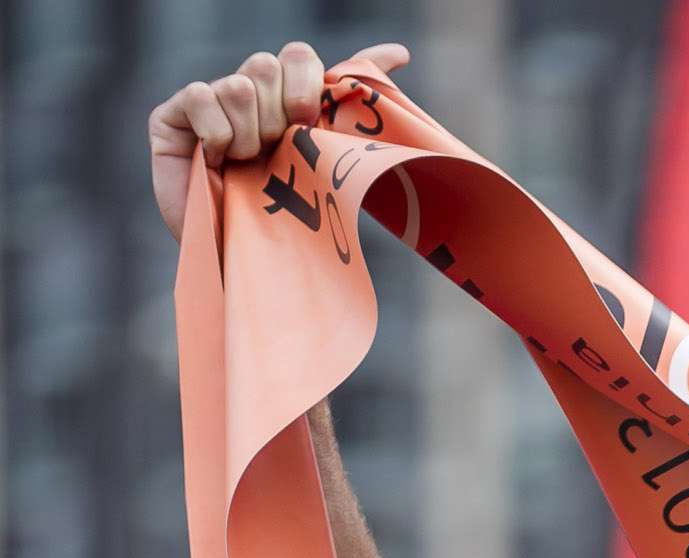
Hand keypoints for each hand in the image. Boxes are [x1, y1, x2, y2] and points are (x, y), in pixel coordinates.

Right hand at [148, 39, 409, 240]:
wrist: (240, 259)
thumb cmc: (284, 215)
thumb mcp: (326, 158)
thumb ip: (352, 104)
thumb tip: (401, 52)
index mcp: (281, 99)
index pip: (298, 57)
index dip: (306, 85)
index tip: (306, 121)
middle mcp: (245, 94)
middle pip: (268, 65)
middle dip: (278, 118)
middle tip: (271, 153)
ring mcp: (208, 101)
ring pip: (239, 85)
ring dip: (248, 135)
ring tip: (242, 165)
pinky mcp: (172, 114)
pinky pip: (203, 97)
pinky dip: (215, 134)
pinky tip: (212, 160)